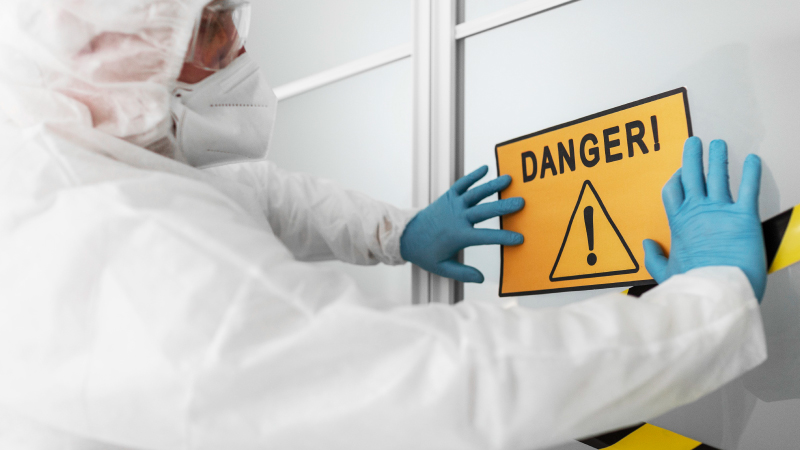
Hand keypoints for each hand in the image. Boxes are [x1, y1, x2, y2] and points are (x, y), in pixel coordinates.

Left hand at [400, 166, 523, 282]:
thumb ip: (462, 274)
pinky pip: (462, 184)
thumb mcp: (442, 268)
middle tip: (521, 202)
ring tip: (509, 179)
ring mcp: (453, 205)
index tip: (520, 238)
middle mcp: (457, 218)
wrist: (408, 236)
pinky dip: (472, 176)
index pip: (485, 237)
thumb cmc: (427, 254)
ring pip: (475, 194)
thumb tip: (481, 279)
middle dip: (503, 207)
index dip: (503, 237)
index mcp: (458, 236)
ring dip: (492, 186)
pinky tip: (485, 168)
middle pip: (483, 211)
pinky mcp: (449, 196)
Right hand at [643, 137, 766, 300]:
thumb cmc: (692, 284)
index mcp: (679, 224)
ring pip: (716, 176)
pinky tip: (753, 160)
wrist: (715, 291)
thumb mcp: (665, 272)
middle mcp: (696, 212)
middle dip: (692, 156)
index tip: (679, 171)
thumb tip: (647, 245)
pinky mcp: (742, 217)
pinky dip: (751, 172)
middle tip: (694, 143)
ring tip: (719, 144)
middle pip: (692, 175)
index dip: (675, 178)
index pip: (673, 191)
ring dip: (717, 157)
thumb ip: (654, 257)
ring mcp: (719, 212)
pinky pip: (748, 188)